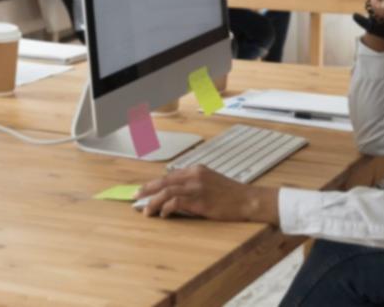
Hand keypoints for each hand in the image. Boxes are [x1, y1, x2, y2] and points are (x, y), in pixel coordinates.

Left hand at [139, 165, 278, 222]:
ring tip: (145, 211)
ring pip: (167, 191)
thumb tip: (175, 195)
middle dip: (147, 189)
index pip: (169, 175)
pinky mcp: (200, 200)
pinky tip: (163, 214)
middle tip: (135, 197)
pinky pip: (177, 202)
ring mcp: (197, 187)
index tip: (144, 191)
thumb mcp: (211, 183)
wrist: (248, 200)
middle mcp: (195, 175)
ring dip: (153, 201)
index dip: (154, 184)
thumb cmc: (231, 195)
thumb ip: (194, 185)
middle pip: (164, 181)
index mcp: (196, 170)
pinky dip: (166, 207)